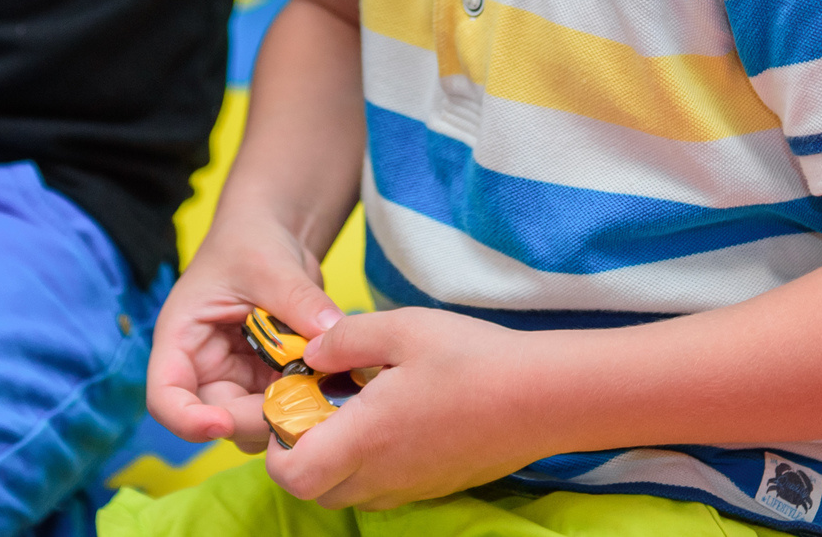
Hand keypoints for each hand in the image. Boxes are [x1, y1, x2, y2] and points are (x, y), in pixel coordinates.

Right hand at [147, 214, 343, 451]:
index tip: (221, 425)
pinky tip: (330, 383)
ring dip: (287, 415)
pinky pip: (284, 409)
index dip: (187, 420)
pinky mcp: (270, 382)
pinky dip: (307, 405)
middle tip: (303, 401)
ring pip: (254, 424)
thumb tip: (332, 334)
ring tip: (321, 385)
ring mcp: (239, 380)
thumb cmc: (251, 242)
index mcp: (182, 339)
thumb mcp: (271, 265)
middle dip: (257, 418)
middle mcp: (204, 368)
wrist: (273, 237)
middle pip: (218, 418)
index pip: (166, 396)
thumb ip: (298, 300)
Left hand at [266, 307, 547, 508]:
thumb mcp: (402, 328)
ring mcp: (410, 487)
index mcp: (364, 438)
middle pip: (314, 489)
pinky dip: (373, 463)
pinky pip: (384, 488)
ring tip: (359, 407)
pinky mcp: (434, 487)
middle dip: (303, 452)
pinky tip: (396, 417)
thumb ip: (345, 338)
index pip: (291, 474)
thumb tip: (312, 352)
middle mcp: (382, 475)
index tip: (293, 402)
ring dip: (338, 459)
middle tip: (321, 402)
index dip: (276, 444)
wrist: (544, 397)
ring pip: (349, 492)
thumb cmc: (473, 359)